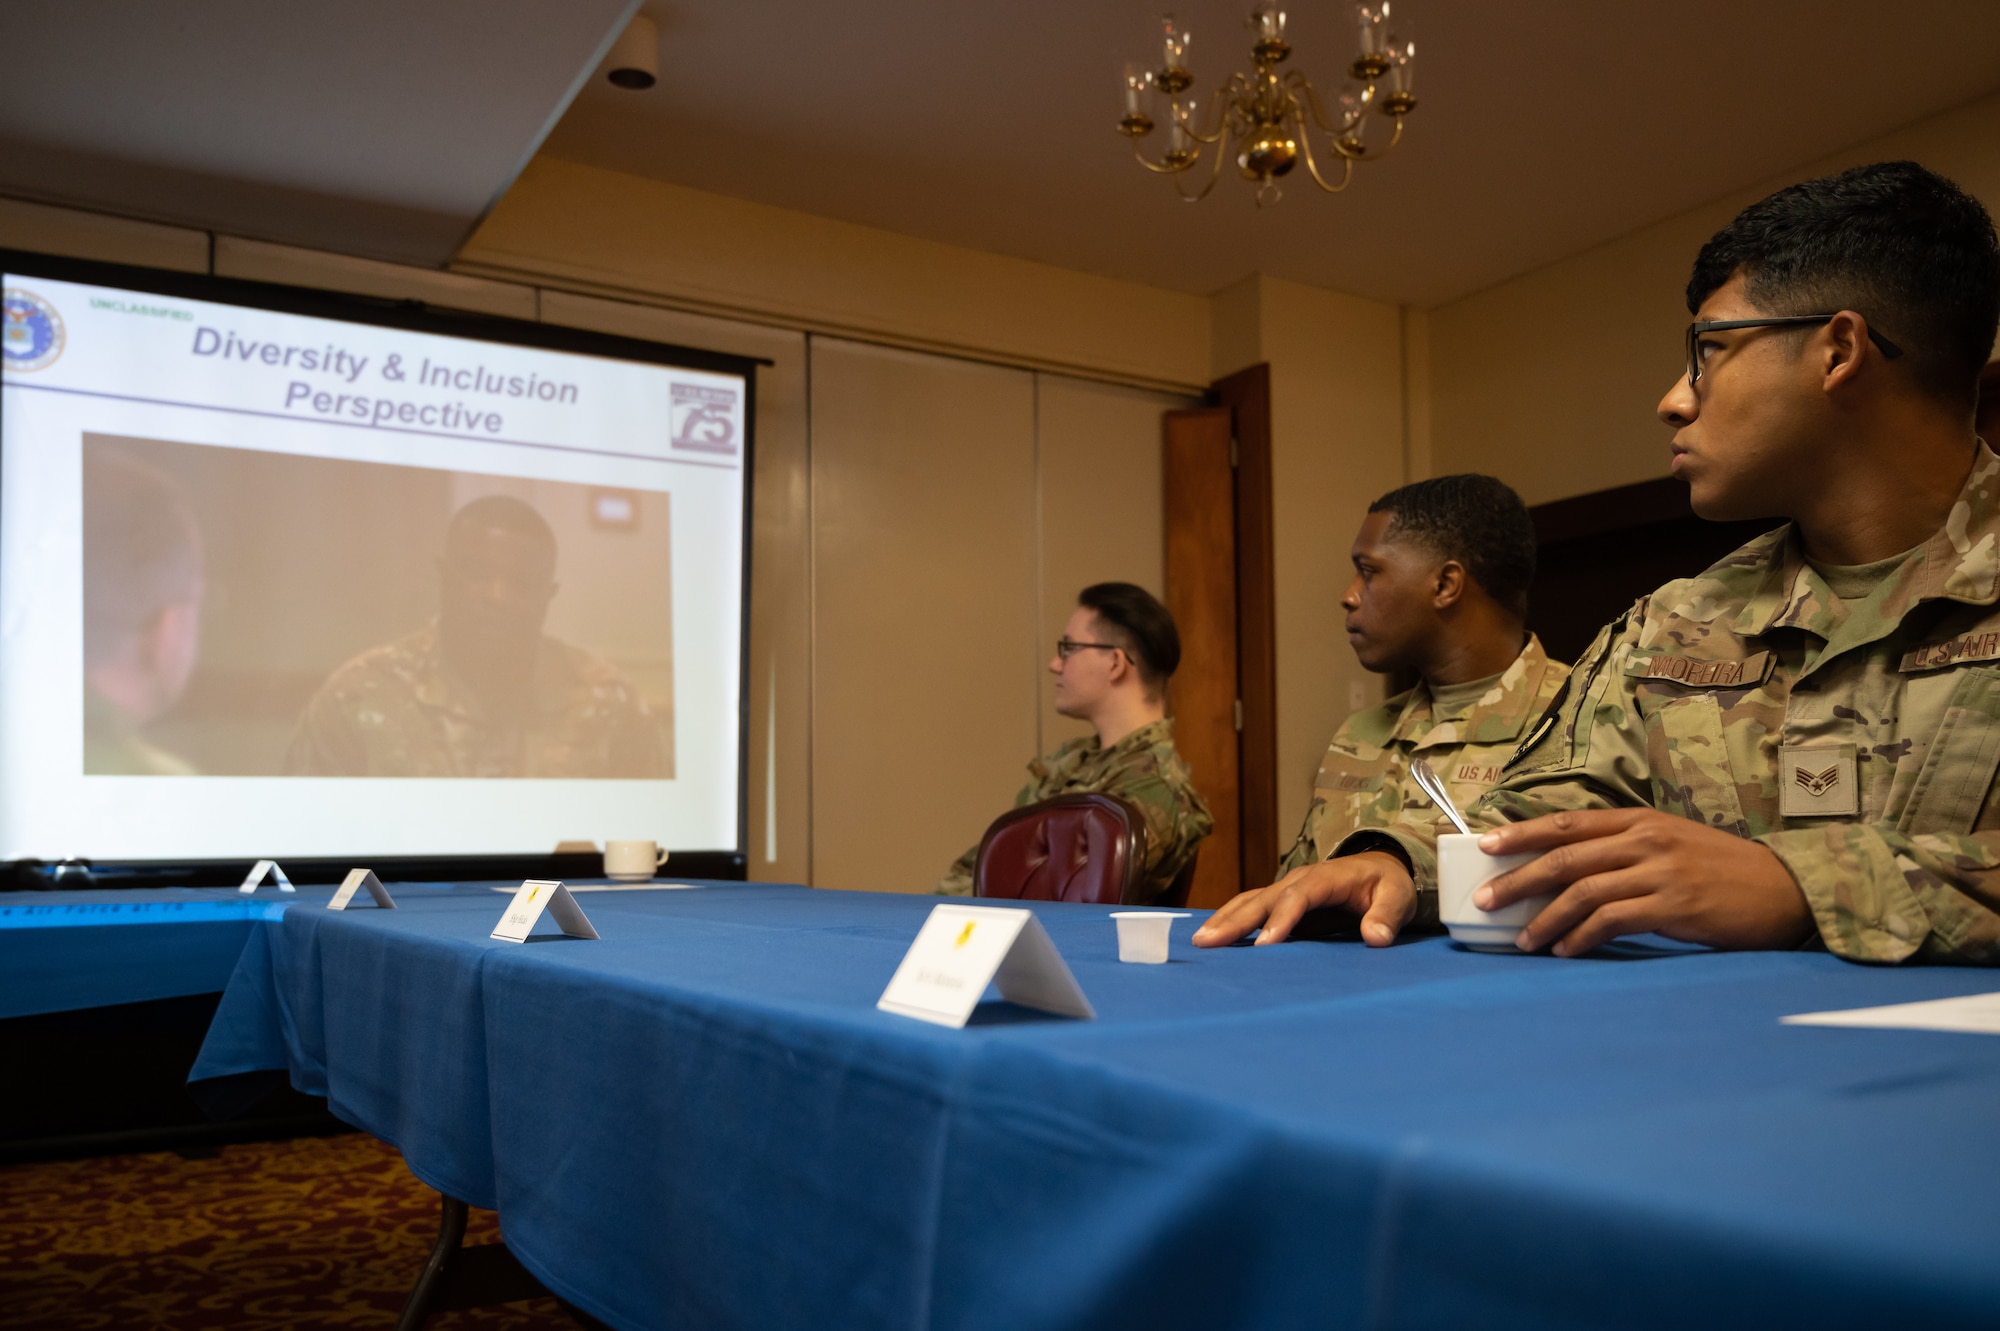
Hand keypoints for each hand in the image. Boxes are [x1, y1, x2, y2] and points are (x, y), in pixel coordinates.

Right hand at [1192, 851, 1415, 947]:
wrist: (1380, 869)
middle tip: (1209, 942)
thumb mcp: (1398, 897)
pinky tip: (1213, 936)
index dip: (1281, 919)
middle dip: (1236, 920)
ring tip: (1201, 941)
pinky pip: (1251, 908)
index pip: (1299, 896)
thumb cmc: (1387, 885)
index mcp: (1326, 877)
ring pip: (1250, 901)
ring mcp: (1287, 889)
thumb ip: (1386, 916)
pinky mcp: (1281, 902)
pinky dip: (1230, 920)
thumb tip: (1375, 937)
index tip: (1265, 945)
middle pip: (1263, 898)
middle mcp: (1299, 880)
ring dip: (1225, 920)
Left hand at [1476, 809, 1814, 955]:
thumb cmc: (1723, 871)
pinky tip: (1565, 951)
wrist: (1784, 891)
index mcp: (1641, 821)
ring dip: (1545, 918)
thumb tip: (1570, 869)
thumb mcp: (1672, 844)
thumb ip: (1626, 849)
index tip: (1486, 846)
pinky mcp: (1674, 906)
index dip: (1523, 834)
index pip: (1569, 822)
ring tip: (1523, 940)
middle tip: (1484, 900)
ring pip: (1583, 891)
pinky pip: (1612, 921)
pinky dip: (1581, 938)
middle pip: (1565, 857)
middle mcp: (1646, 840)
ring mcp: (1660, 872)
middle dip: (1518, 879)